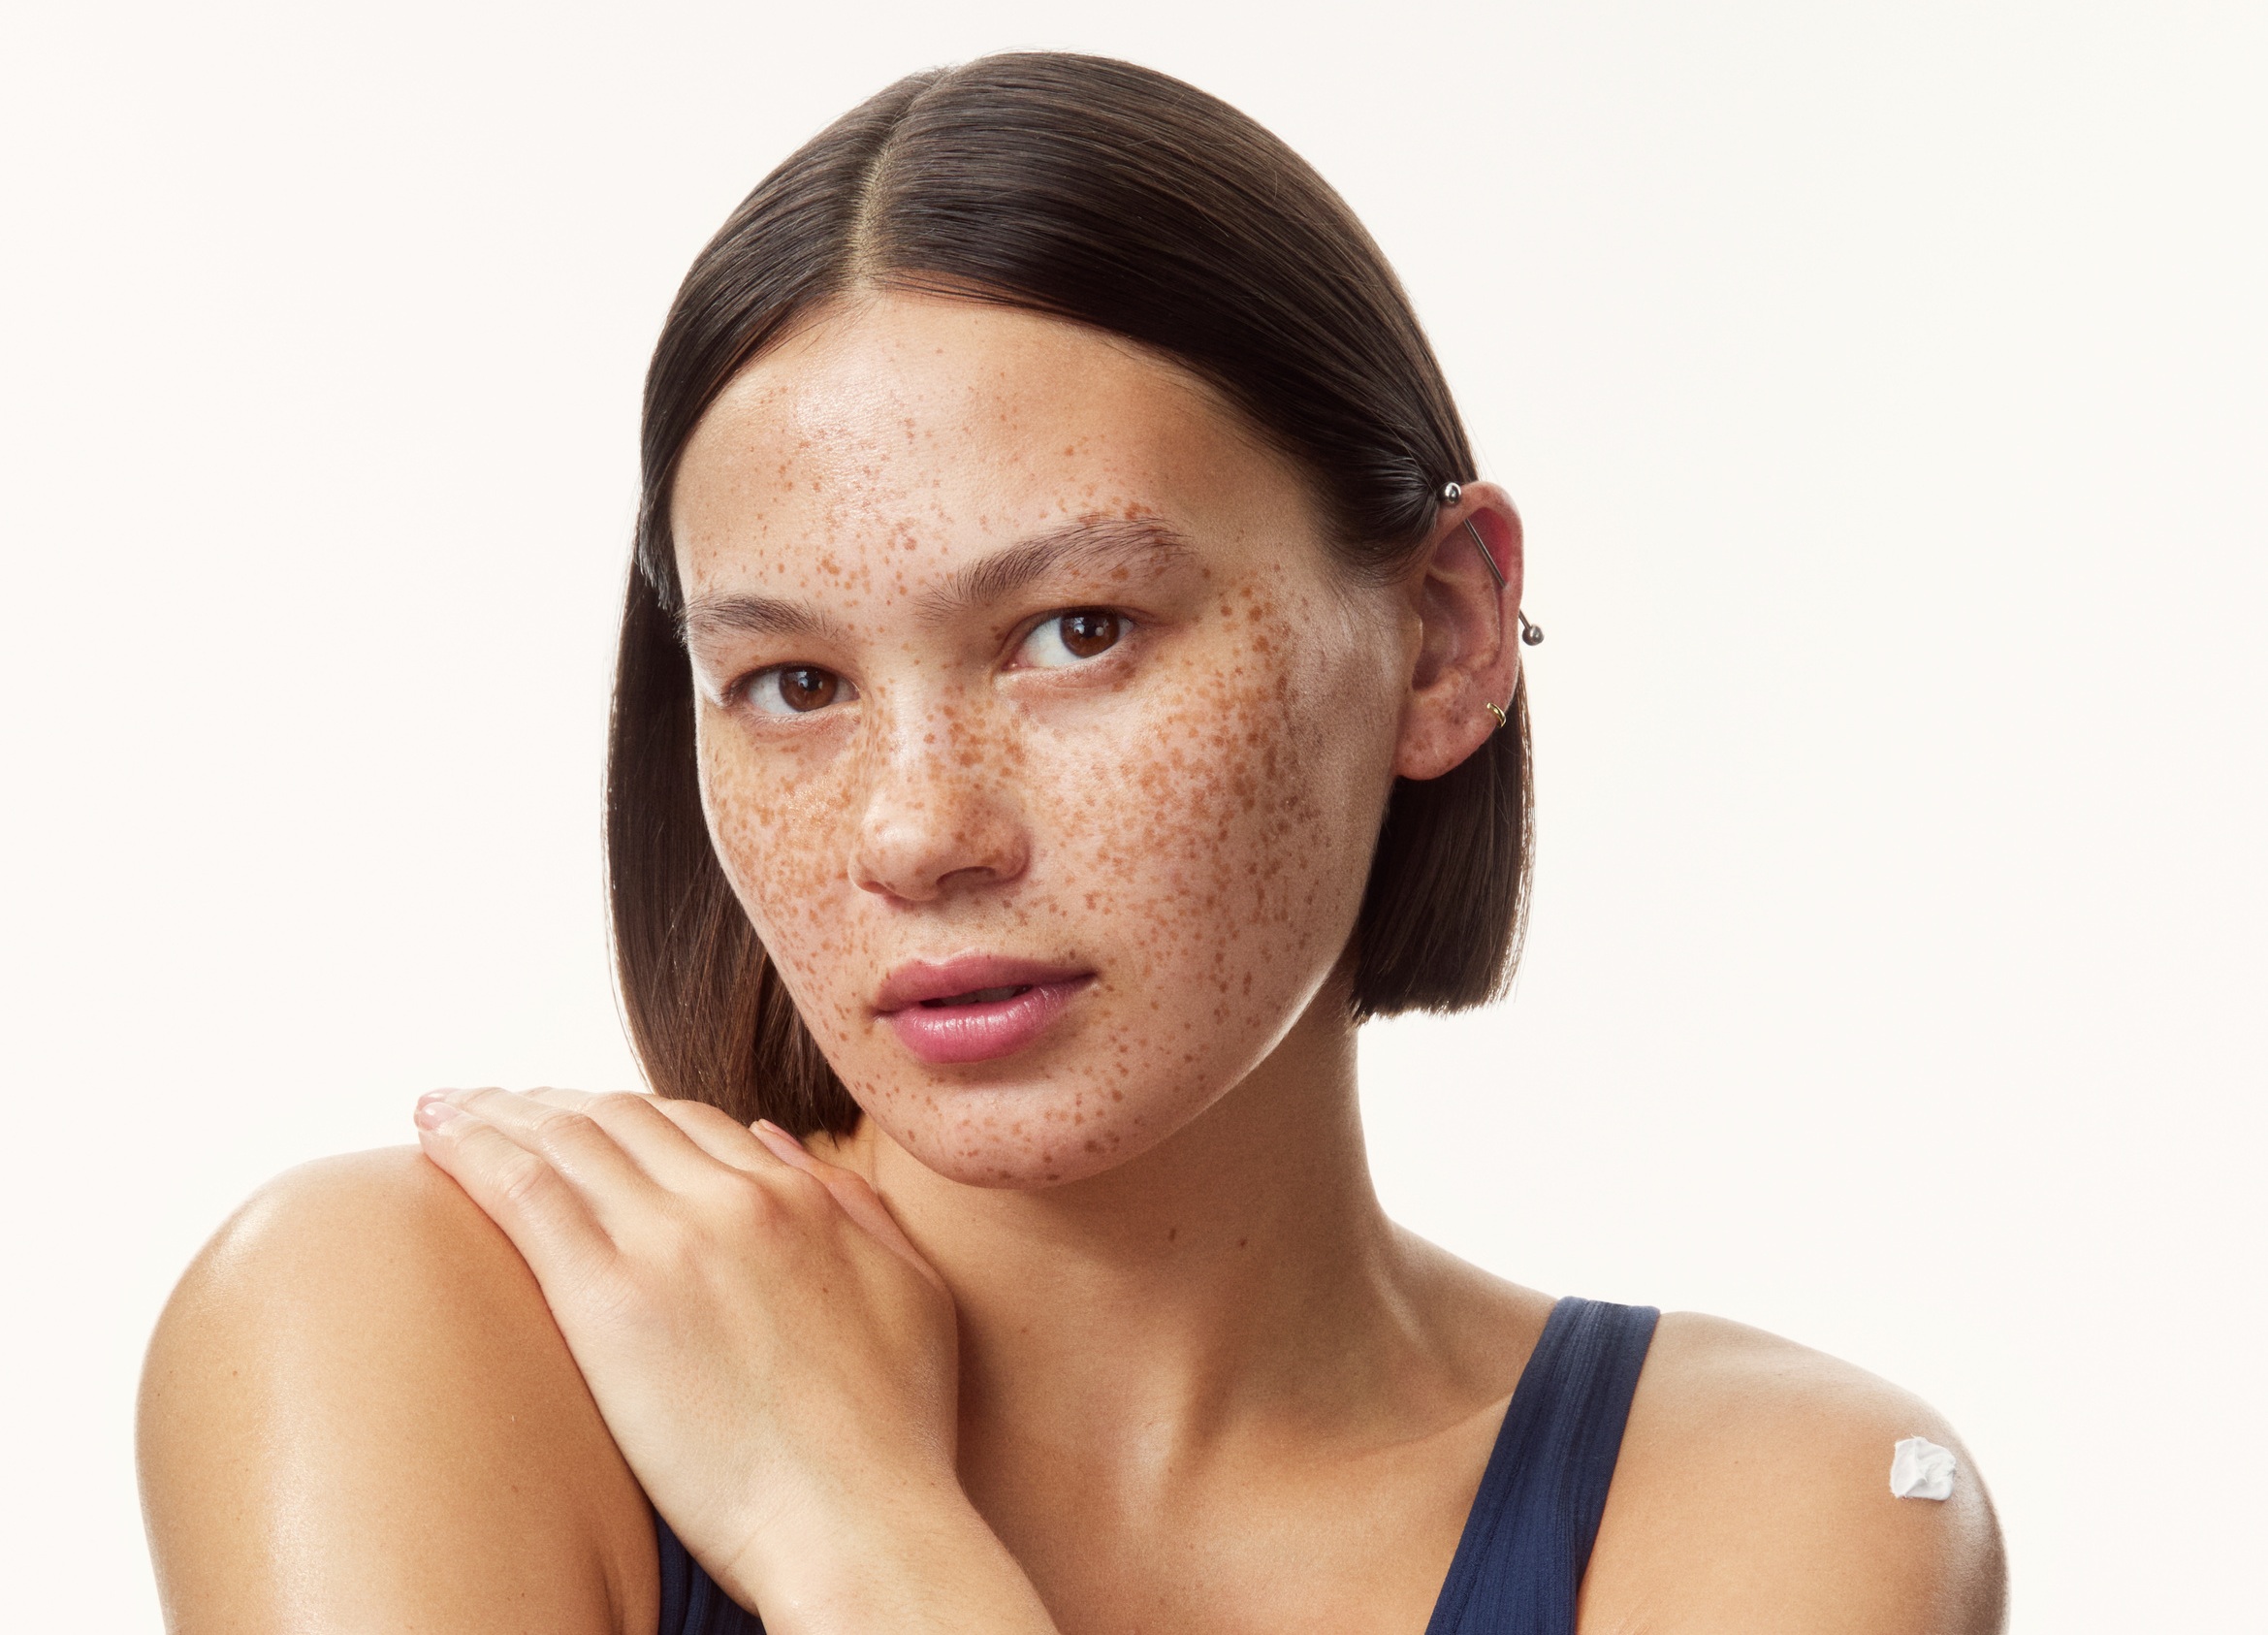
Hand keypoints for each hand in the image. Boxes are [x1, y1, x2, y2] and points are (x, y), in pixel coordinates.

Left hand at [411, 1087, 962, 1620]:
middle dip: (545, 1102)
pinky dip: (474, 1149)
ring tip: (441, 1111)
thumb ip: (854, 1209)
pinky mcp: (611, 1298)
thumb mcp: (909, 1292)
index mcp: (798, 1199)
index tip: (573, 1120)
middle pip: (617, 1118)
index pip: (687, 1124)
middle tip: (489, 1106)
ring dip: (495, 1112)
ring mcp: (671, 1242)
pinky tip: (433, 1137)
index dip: (620, 1114)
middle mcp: (733, 1199)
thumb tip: (778, 1145)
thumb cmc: (896, 1435)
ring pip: (564, 1139)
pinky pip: (526, 1194)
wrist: (862, 1520)